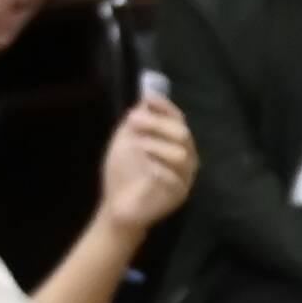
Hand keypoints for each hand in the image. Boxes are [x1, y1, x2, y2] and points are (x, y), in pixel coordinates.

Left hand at [96, 96, 197, 232]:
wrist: (116, 204)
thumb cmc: (122, 171)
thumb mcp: (125, 140)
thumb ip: (136, 121)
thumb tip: (147, 98)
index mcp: (173, 141)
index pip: (178, 119)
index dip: (165, 107)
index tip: (148, 99)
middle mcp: (184, 156)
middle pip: (183, 134)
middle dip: (157, 124)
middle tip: (133, 122)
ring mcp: (185, 176)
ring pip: (182, 155)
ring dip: (157, 146)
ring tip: (137, 147)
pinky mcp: (179, 195)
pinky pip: (175, 179)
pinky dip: (159, 169)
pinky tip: (145, 167)